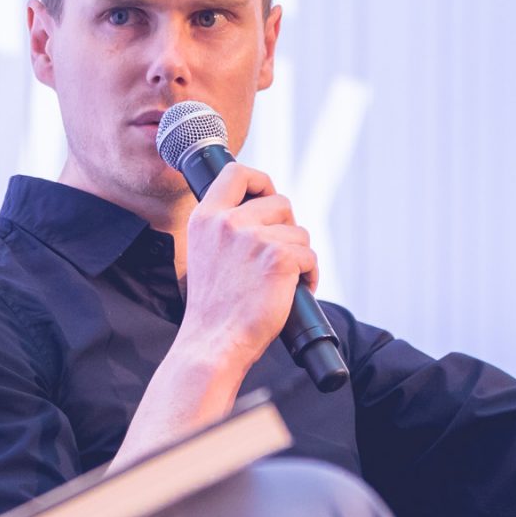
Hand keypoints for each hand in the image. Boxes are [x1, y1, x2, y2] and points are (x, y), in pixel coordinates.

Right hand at [179, 163, 316, 370]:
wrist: (213, 343)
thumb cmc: (214, 309)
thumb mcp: (204, 254)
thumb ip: (226, 230)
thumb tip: (264, 212)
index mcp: (205, 218)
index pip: (237, 173)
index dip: (261, 181)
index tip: (268, 197)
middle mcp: (228, 222)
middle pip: (280, 203)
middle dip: (288, 228)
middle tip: (281, 255)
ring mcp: (254, 238)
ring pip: (299, 233)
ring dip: (299, 256)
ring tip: (284, 281)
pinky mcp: (279, 258)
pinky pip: (310, 257)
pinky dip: (310, 276)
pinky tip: (295, 291)